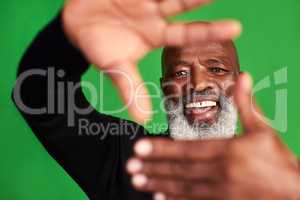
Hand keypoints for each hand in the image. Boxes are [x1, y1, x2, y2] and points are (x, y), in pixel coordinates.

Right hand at [62, 0, 240, 122]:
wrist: (75, 27)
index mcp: (155, 35)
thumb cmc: (98, 47)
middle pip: (184, 2)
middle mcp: (155, 14)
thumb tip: (144, 118)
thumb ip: (130, 89)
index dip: (210, 30)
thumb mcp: (116, 68)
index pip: (188, 33)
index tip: (236, 28)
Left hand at [127, 73, 299, 198]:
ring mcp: (220, 191)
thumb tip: (243, 76)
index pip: (187, 148)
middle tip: (130, 165)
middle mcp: (220, 172)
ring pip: (182, 187)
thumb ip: (247, 104)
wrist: (294, 191)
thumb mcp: (263, 130)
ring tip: (138, 180)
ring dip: (158, 183)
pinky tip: (158, 198)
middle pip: (179, 169)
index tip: (140, 146)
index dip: (162, 148)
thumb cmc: (278, 159)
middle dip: (153, 166)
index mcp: (228, 150)